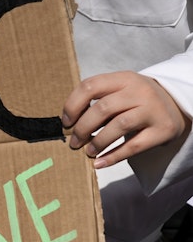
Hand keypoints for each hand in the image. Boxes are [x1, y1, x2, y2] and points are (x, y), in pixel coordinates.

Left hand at [62, 71, 189, 168]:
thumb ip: (98, 101)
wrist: (175, 106)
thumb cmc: (136, 101)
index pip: (90, 86)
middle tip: (74, 142)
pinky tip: (99, 163)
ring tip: (88, 152)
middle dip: (82, 128)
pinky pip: (133, 146)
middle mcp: (140, 91)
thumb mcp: (120, 91)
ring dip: (97, 142)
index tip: (66, 123)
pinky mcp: (163, 130)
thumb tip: (69, 124)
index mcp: (124, 78)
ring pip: (119, 126)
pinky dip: (112, 157)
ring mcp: (153, 110)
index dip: (72, 105)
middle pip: (103, 108)